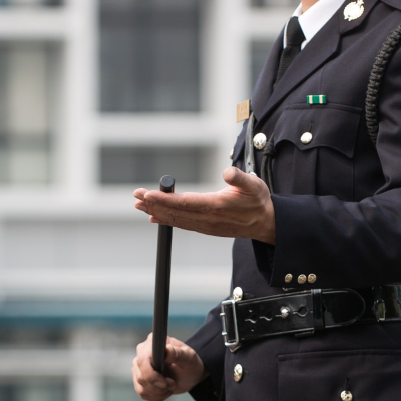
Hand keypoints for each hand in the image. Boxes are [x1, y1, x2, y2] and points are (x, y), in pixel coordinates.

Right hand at [132, 335, 207, 400]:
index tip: (169, 382)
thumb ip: (179, 353)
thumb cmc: (189, 363)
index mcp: (152, 344)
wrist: (188, 374)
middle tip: (173, 383)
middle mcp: (141, 354)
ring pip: (141, 388)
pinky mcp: (139, 379)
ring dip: (159, 392)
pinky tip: (165, 390)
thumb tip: (168, 350)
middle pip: (140, 377)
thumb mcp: (189, 358)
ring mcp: (138, 367)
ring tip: (171, 386)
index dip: (151, 375)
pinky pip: (143, 393)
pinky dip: (156, 396)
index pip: (142, 361)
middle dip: (159, 386)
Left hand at [133, 166, 275, 243]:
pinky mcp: (205, 228)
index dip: (164, 199)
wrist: (265, 223)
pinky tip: (154, 216)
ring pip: (176, 219)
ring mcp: (205, 226)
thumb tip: (227, 172)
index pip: (184, 203)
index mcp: (216, 206)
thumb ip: (240, 178)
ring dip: (156, 212)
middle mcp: (207, 219)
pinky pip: (181, 224)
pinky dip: (166, 220)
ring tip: (140, 205)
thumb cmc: (258, 201)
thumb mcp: (254, 184)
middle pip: (175, 212)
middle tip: (136, 196)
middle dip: (154, 204)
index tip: (148, 194)